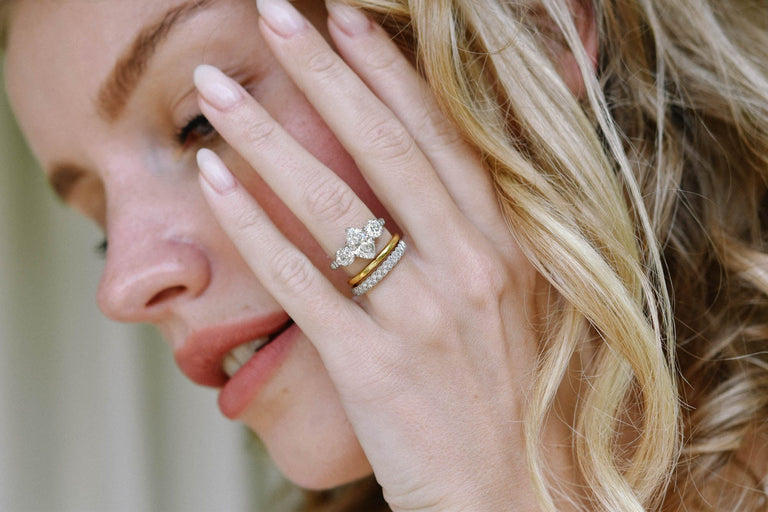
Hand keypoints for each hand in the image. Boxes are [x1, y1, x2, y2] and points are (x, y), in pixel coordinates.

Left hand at [194, 0, 544, 508]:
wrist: (518, 497)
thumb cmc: (514, 399)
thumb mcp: (520, 302)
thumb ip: (482, 235)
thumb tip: (431, 177)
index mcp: (510, 245)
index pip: (442, 135)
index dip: (389, 70)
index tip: (347, 19)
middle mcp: (473, 266)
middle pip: (386, 146)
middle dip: (325, 70)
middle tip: (276, 11)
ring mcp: (424, 316)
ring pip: (334, 202)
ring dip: (267, 135)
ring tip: (216, 88)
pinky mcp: (375, 367)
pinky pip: (303, 282)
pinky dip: (255, 227)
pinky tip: (216, 185)